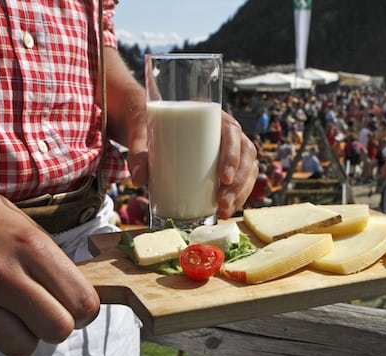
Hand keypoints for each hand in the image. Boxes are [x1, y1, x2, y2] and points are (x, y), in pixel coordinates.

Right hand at [0, 175, 99, 355]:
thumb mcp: (33, 231)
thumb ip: (59, 270)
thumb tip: (85, 309)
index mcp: (30, 247)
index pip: (82, 303)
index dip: (84, 309)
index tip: (74, 303)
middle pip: (58, 331)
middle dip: (58, 325)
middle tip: (46, 309)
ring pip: (24, 348)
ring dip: (26, 334)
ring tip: (13, 308)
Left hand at [125, 112, 256, 219]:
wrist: (150, 131)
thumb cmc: (150, 128)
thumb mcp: (142, 134)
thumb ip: (137, 153)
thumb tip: (137, 179)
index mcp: (210, 116)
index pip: (232, 131)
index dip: (233, 155)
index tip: (223, 178)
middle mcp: (224, 131)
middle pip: (245, 154)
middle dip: (239, 182)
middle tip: (222, 202)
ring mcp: (229, 148)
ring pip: (248, 168)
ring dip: (241, 192)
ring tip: (225, 210)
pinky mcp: (226, 164)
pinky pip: (243, 179)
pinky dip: (240, 195)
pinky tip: (230, 209)